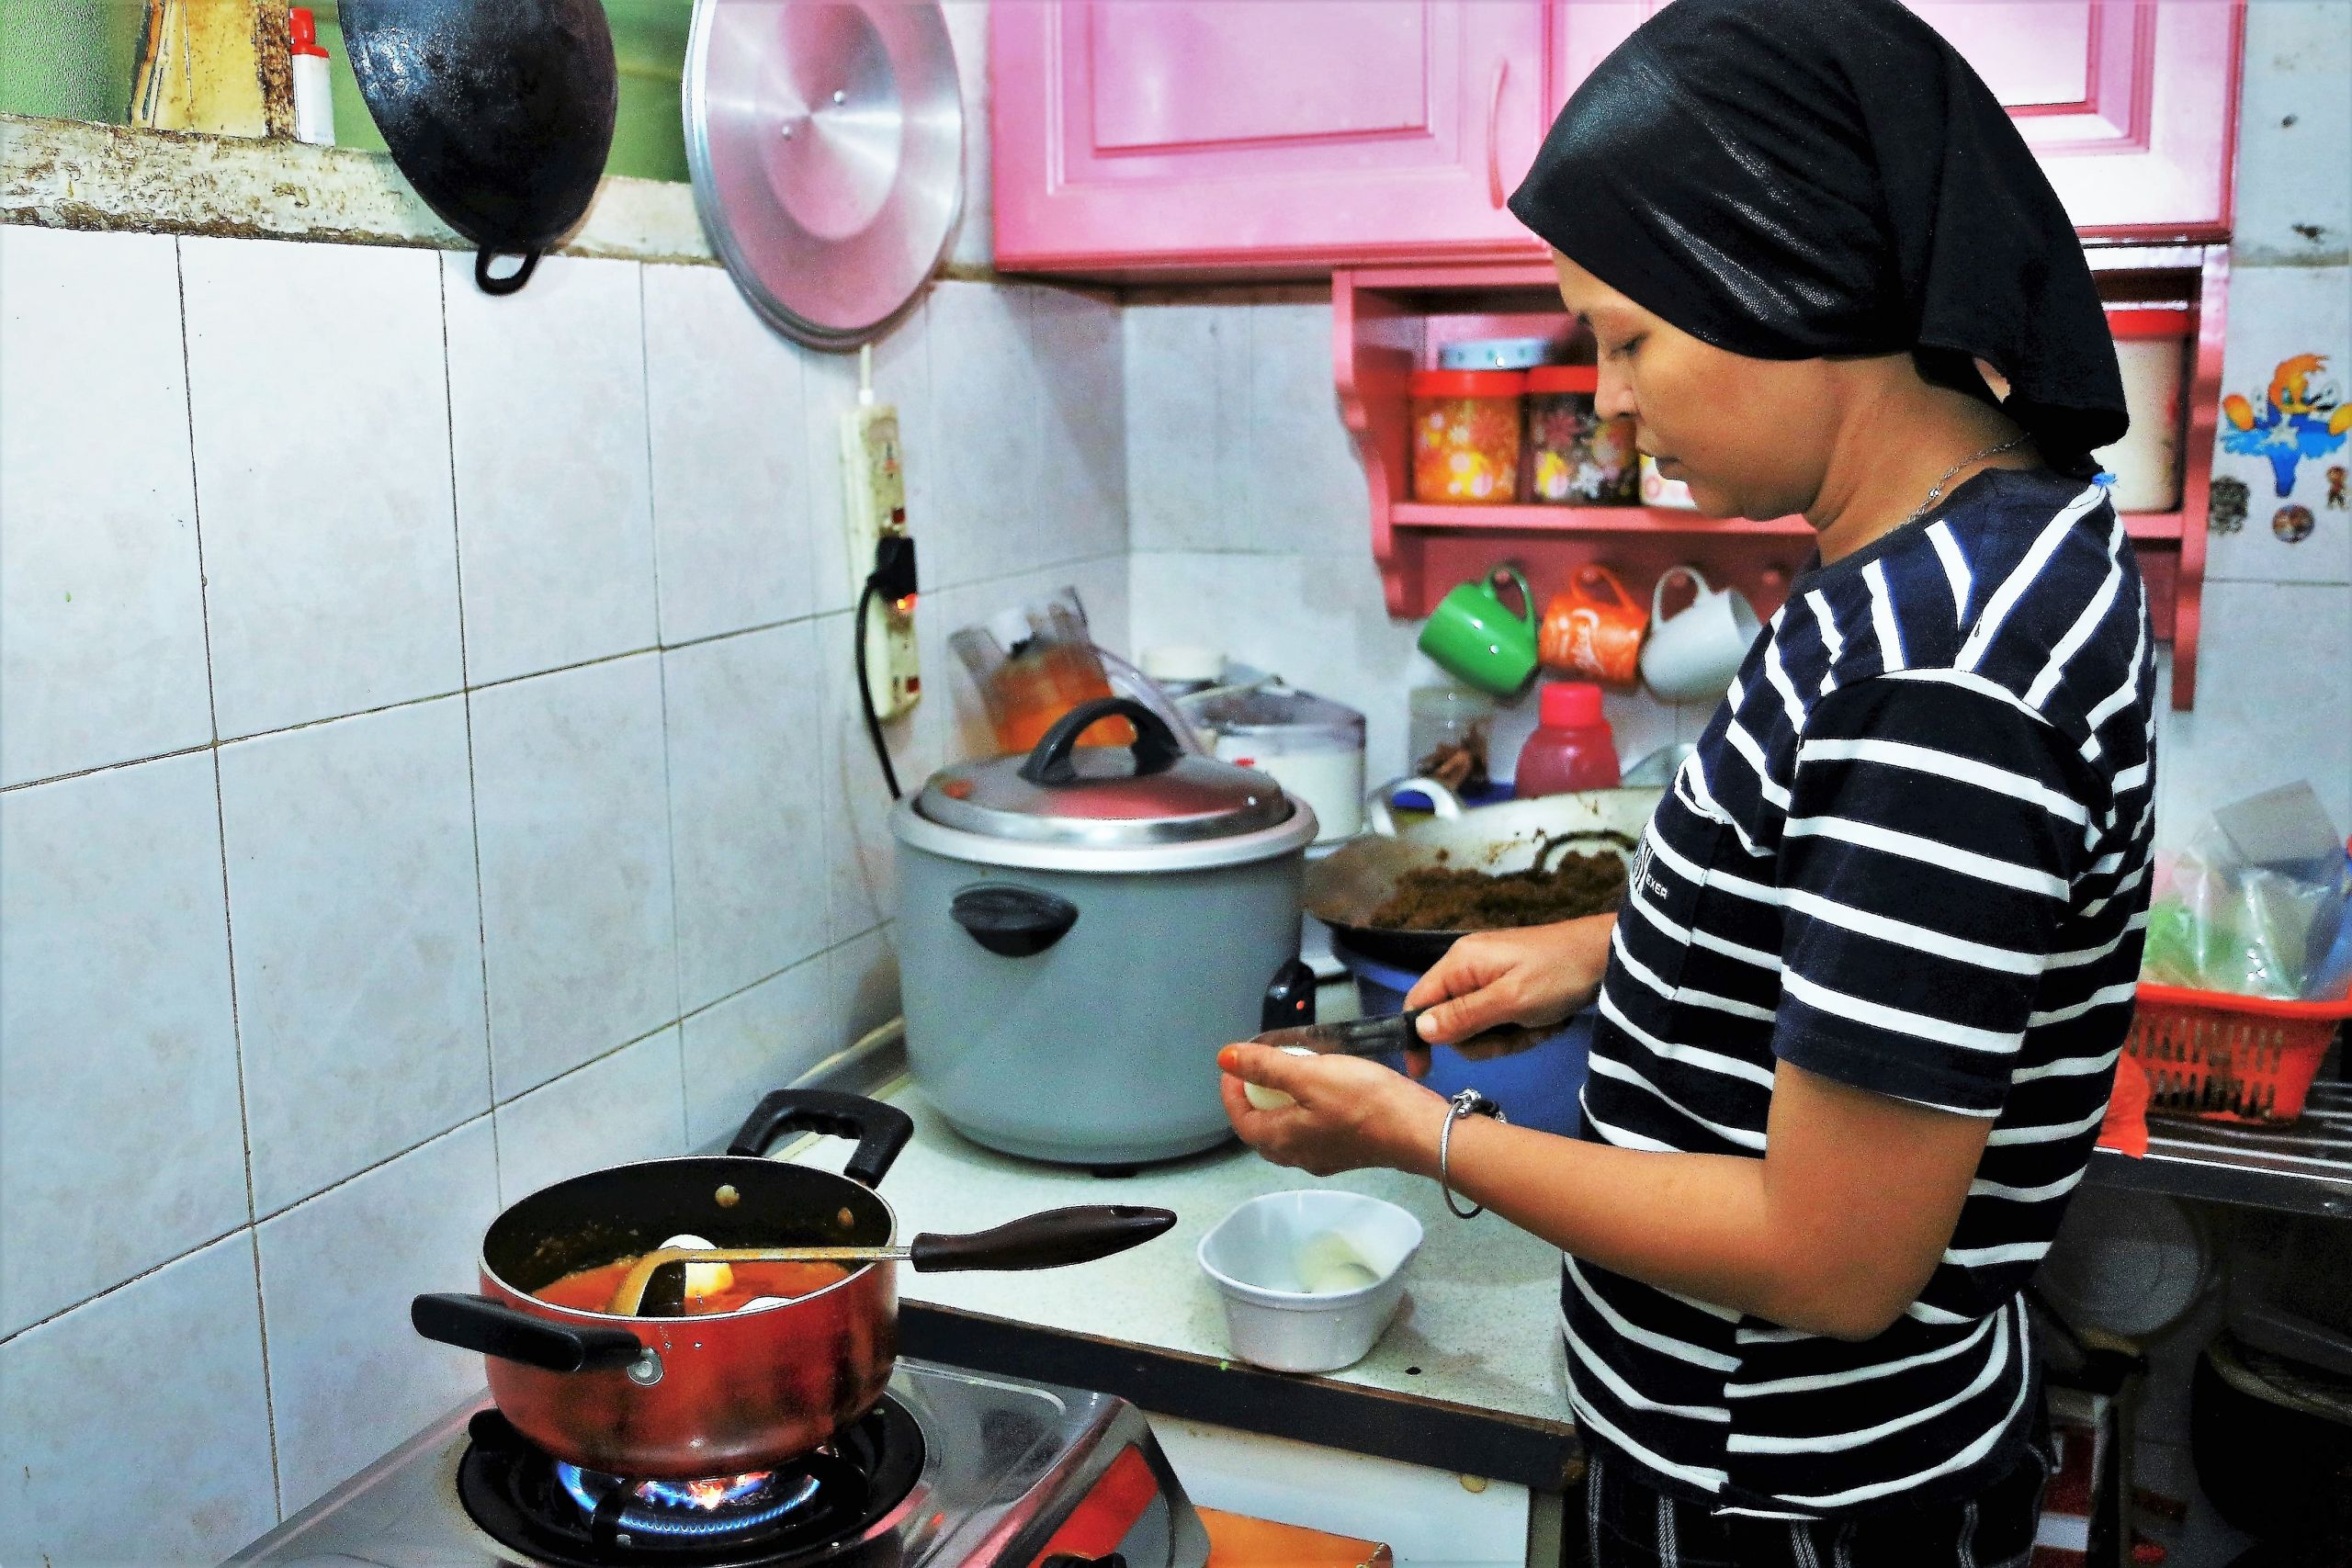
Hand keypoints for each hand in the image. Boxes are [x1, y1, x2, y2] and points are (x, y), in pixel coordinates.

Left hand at [1216, 1044, 1448, 1178]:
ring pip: (1286, 1134)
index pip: (1240, 1120)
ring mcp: (1324, 1158)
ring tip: (1286, 1078)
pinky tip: (1319, 1094)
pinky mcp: (1347, 1153)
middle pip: (1261, 1131)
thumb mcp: (1310, 1075)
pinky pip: (1310, 1135)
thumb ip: (1266, 1067)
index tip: (1235, 1065)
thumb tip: (1223, 1058)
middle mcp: (1298, 1156)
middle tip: (1257, 1071)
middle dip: (1252, 1102)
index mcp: (1282, 1140)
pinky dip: (1302, 1113)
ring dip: (1278, 1108)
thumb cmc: (1364, 1101)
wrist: (1419, 1130)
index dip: (1231, 1092)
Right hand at [1402, 915, 1613, 1062]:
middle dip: (1484, 1039)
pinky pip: (1500, 1020)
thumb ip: (1463, 1016)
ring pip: (1478, 1027)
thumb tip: (1420, 1030)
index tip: (1423, 1071)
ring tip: (1539, 1025)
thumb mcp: (1510, 1001)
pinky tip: (1547, 1021)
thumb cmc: (1558, 974)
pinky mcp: (1510, 986)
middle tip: (1517, 1036)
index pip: (1417, 1002)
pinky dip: (1522, 1028)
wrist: (1607, 956)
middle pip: (1450, 1022)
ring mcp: (1489, 977)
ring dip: (1509, 1037)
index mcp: (1459, 964)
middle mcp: (1467, 968)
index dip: (1417, 1037)